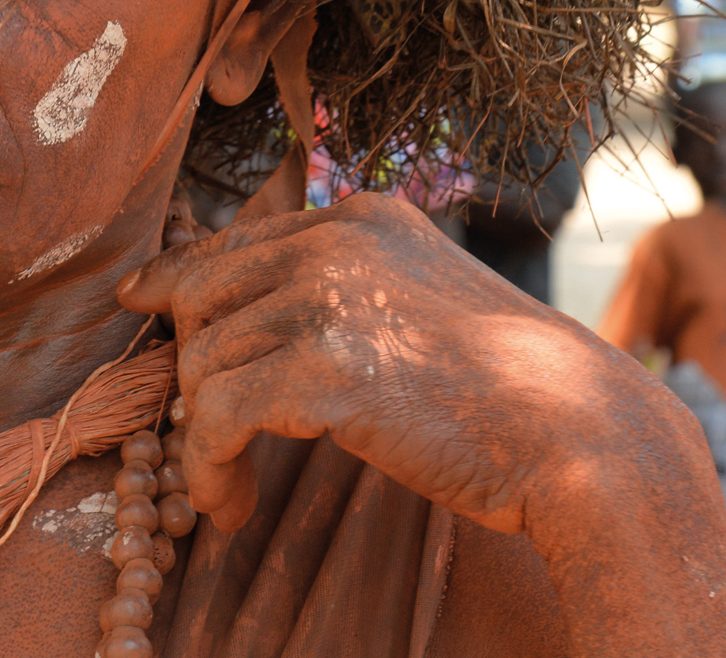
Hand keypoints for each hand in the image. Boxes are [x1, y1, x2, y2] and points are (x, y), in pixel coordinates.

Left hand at [118, 192, 689, 535]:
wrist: (584, 435)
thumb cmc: (504, 387)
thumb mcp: (414, 304)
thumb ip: (335, 291)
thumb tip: (232, 309)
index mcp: (358, 219)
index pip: (232, 243)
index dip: (178, 281)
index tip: (141, 305)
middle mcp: (334, 242)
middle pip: (199, 298)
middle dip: (190, 370)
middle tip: (210, 436)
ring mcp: (328, 299)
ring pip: (200, 364)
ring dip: (201, 439)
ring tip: (229, 488)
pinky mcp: (324, 368)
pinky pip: (215, 418)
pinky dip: (208, 469)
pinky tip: (232, 505)